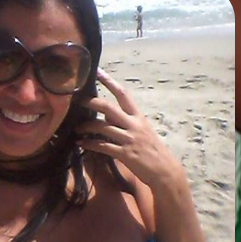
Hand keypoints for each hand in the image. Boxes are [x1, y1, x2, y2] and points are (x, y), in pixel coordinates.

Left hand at [77, 70, 184, 190]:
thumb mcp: (142, 131)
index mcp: (139, 117)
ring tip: (76, 128)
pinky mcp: (125, 154)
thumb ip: (125, 121)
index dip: (110, 82)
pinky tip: (81, 144)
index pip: (123, 94)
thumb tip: (106, 116)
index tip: (97, 71)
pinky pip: (103, 146)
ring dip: (86, 127)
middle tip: (77, 101)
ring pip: (102, 127)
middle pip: (109, 108)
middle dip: (91, 103)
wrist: (164, 169)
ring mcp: (129, 139)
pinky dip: (89, 144)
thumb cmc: (152, 149)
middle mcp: (134, 125)